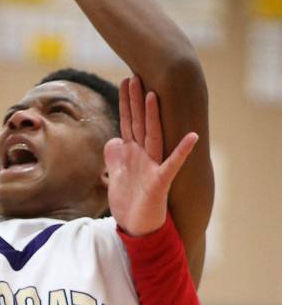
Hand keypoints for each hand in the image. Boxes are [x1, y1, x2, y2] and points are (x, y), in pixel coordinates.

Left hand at [104, 76, 198, 236]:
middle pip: (139, 124)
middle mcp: (144, 157)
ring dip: (153, 116)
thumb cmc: (130, 203)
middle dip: (135, 102)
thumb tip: (112, 140)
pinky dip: (181, 151)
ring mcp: (153, 168)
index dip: (125, 103)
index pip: (128, 123)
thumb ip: (115, 156)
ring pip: (152, 137)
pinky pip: (172, 165)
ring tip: (153, 95)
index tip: (125, 81)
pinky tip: (191, 136)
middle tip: (135, 76)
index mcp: (133, 154)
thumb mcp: (116, 177)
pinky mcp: (160, 182)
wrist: (138, 229)